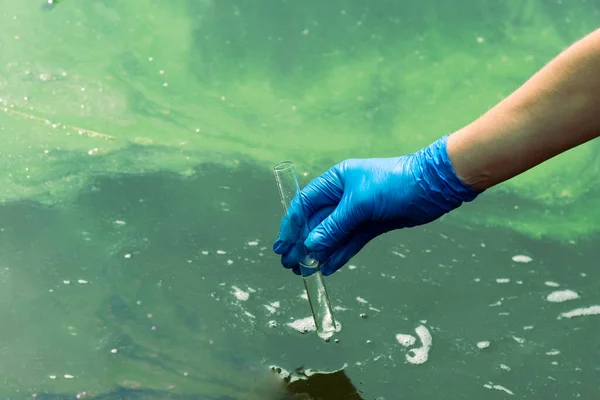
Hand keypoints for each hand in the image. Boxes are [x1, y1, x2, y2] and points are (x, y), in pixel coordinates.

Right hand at [273, 136, 479, 275]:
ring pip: (332, 235)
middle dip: (302, 243)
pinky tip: (328, 268)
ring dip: (319, 252)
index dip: (292, 225)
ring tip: (305, 271)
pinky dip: (339, 254)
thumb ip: (334, 225)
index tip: (282, 245)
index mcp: (335, 180)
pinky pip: (350, 241)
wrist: (432, 186)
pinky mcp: (372, 224)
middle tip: (289, 263)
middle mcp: (343, 195)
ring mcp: (357, 211)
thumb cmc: (395, 183)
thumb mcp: (360, 203)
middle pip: (316, 222)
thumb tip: (311, 245)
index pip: (305, 203)